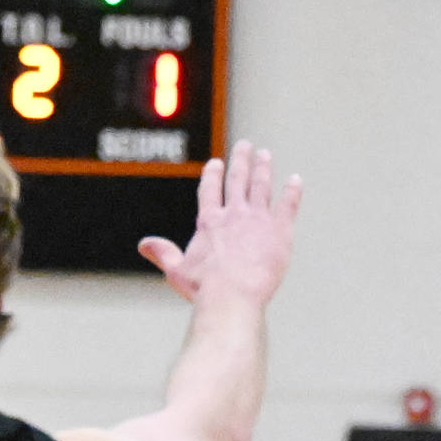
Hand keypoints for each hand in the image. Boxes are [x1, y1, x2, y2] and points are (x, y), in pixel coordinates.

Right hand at [138, 140, 300, 307]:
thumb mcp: (177, 270)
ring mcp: (258, 219)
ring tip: (265, 155)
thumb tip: (144, 244)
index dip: (213, 174)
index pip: (210, 190)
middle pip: (238, 180)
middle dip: (241, 160)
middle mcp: (234, 214)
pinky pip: (288, 204)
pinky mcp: (279, 230)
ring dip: (263, 168)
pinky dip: (292, 190)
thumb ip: (163, 253)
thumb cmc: (205, 288)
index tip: (216, 162)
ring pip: (262, 186)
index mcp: (209, 222)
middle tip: (246, 145)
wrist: (233, 295)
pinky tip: (296, 180)